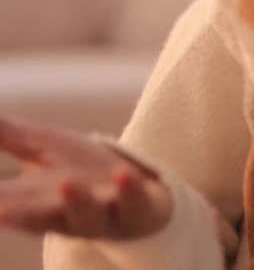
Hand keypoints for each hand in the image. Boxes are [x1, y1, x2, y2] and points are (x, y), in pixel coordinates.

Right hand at [0, 115, 170, 238]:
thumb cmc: (83, 171)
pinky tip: (123, 172)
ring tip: (66, 182)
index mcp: (37, 204)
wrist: (140, 194)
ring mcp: (104, 217)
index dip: (2, 207)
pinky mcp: (139, 213)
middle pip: (40, 217)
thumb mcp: (47, 148)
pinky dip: (129, 191)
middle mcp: (67, 216)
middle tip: (1, 210)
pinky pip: (134, 206)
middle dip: (21, 214)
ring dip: (77, 201)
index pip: (10, 204)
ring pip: (87, 216)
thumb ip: (12, 137)